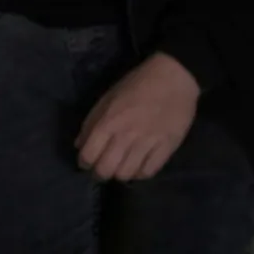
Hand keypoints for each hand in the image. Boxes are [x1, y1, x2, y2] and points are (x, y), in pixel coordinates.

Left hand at [76, 53, 199, 181]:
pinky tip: (137, 168)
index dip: (84, 162)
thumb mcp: (106, 98)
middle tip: (101, 169)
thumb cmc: (136, 85)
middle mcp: (126, 136)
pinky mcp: (167, 148)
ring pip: (127, 174)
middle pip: (106, 169)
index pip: (89, 154)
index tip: (85, 163)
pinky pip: (149, 172)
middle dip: (99, 173)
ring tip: (119, 169)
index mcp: (108, 122)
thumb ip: (91, 122)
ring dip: (119, 175)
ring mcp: (148, 143)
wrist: (174, 78)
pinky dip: (140, 174)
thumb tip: (80, 145)